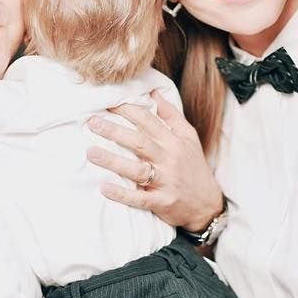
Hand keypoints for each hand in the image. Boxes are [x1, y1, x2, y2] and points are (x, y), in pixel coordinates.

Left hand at [86, 90, 223, 230]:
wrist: (207, 204)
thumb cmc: (194, 167)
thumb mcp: (189, 137)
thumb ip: (171, 115)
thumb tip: (154, 93)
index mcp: (173, 142)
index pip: (148, 121)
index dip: (127, 110)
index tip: (107, 103)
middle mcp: (169, 159)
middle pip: (139, 142)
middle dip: (114, 131)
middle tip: (92, 123)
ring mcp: (166, 182)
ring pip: (136, 169)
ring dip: (112, 161)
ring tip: (90, 152)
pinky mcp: (162, 202)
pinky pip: (139, 198)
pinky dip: (121, 194)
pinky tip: (104, 187)